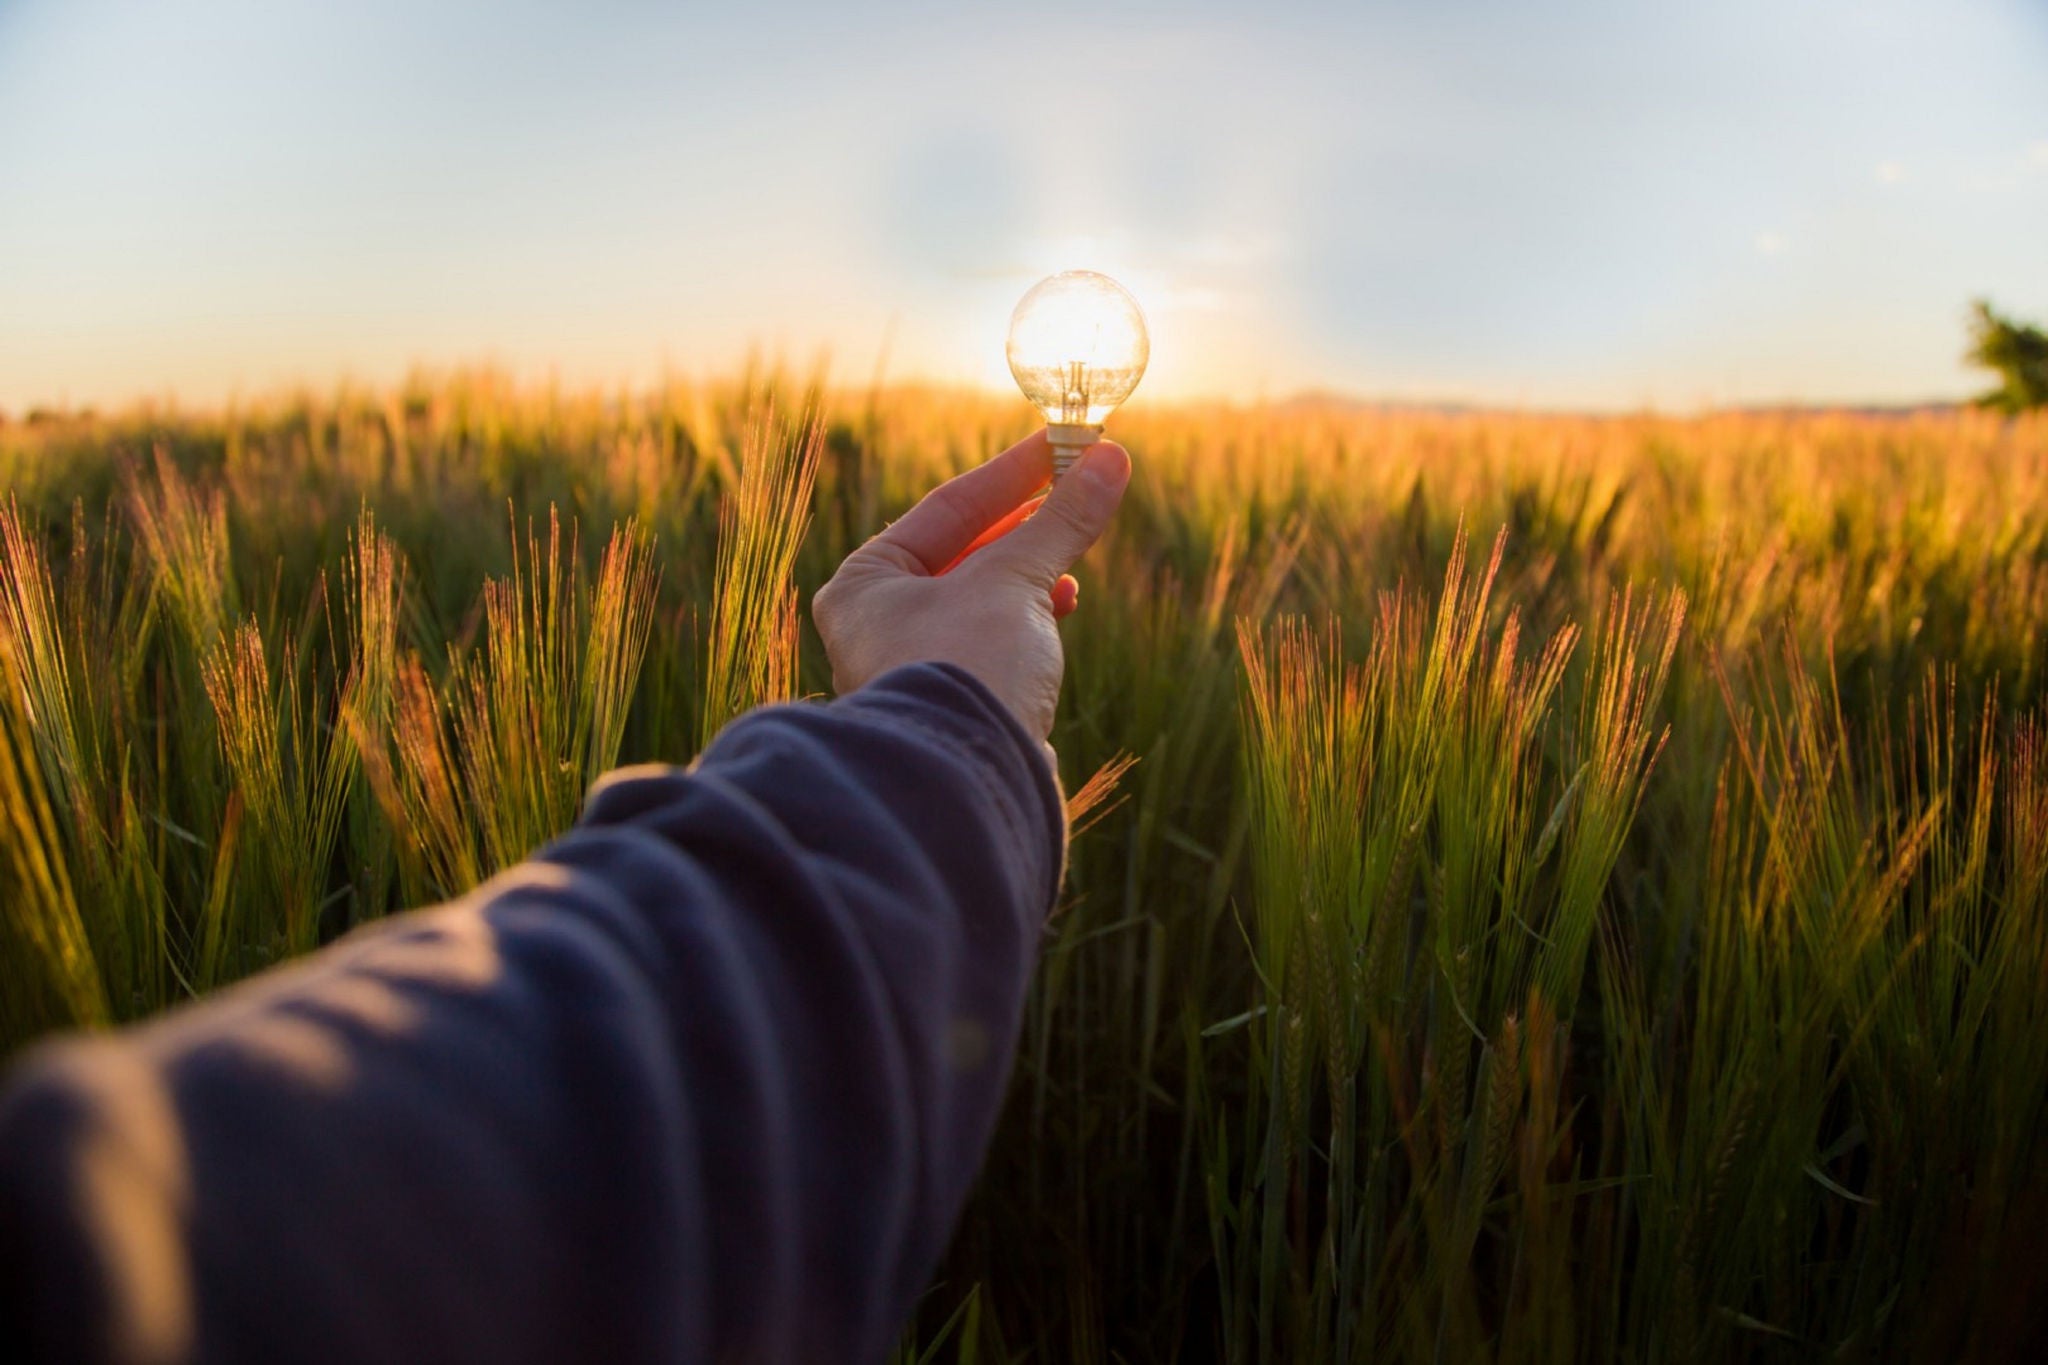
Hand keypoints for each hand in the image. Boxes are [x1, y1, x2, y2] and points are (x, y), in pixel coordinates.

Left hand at [812, 430, 1131, 749]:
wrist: (968, 785)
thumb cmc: (967, 669)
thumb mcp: (1016, 580)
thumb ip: (1061, 520)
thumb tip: (1109, 459)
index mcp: (865, 584)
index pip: (947, 508)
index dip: (1013, 473)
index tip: (1065, 444)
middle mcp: (879, 625)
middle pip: (965, 551)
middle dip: (1028, 523)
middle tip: (1081, 486)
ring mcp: (916, 667)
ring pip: (983, 598)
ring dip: (1032, 572)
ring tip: (1071, 557)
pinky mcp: (955, 703)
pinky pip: (994, 641)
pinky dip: (1029, 619)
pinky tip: (1060, 608)